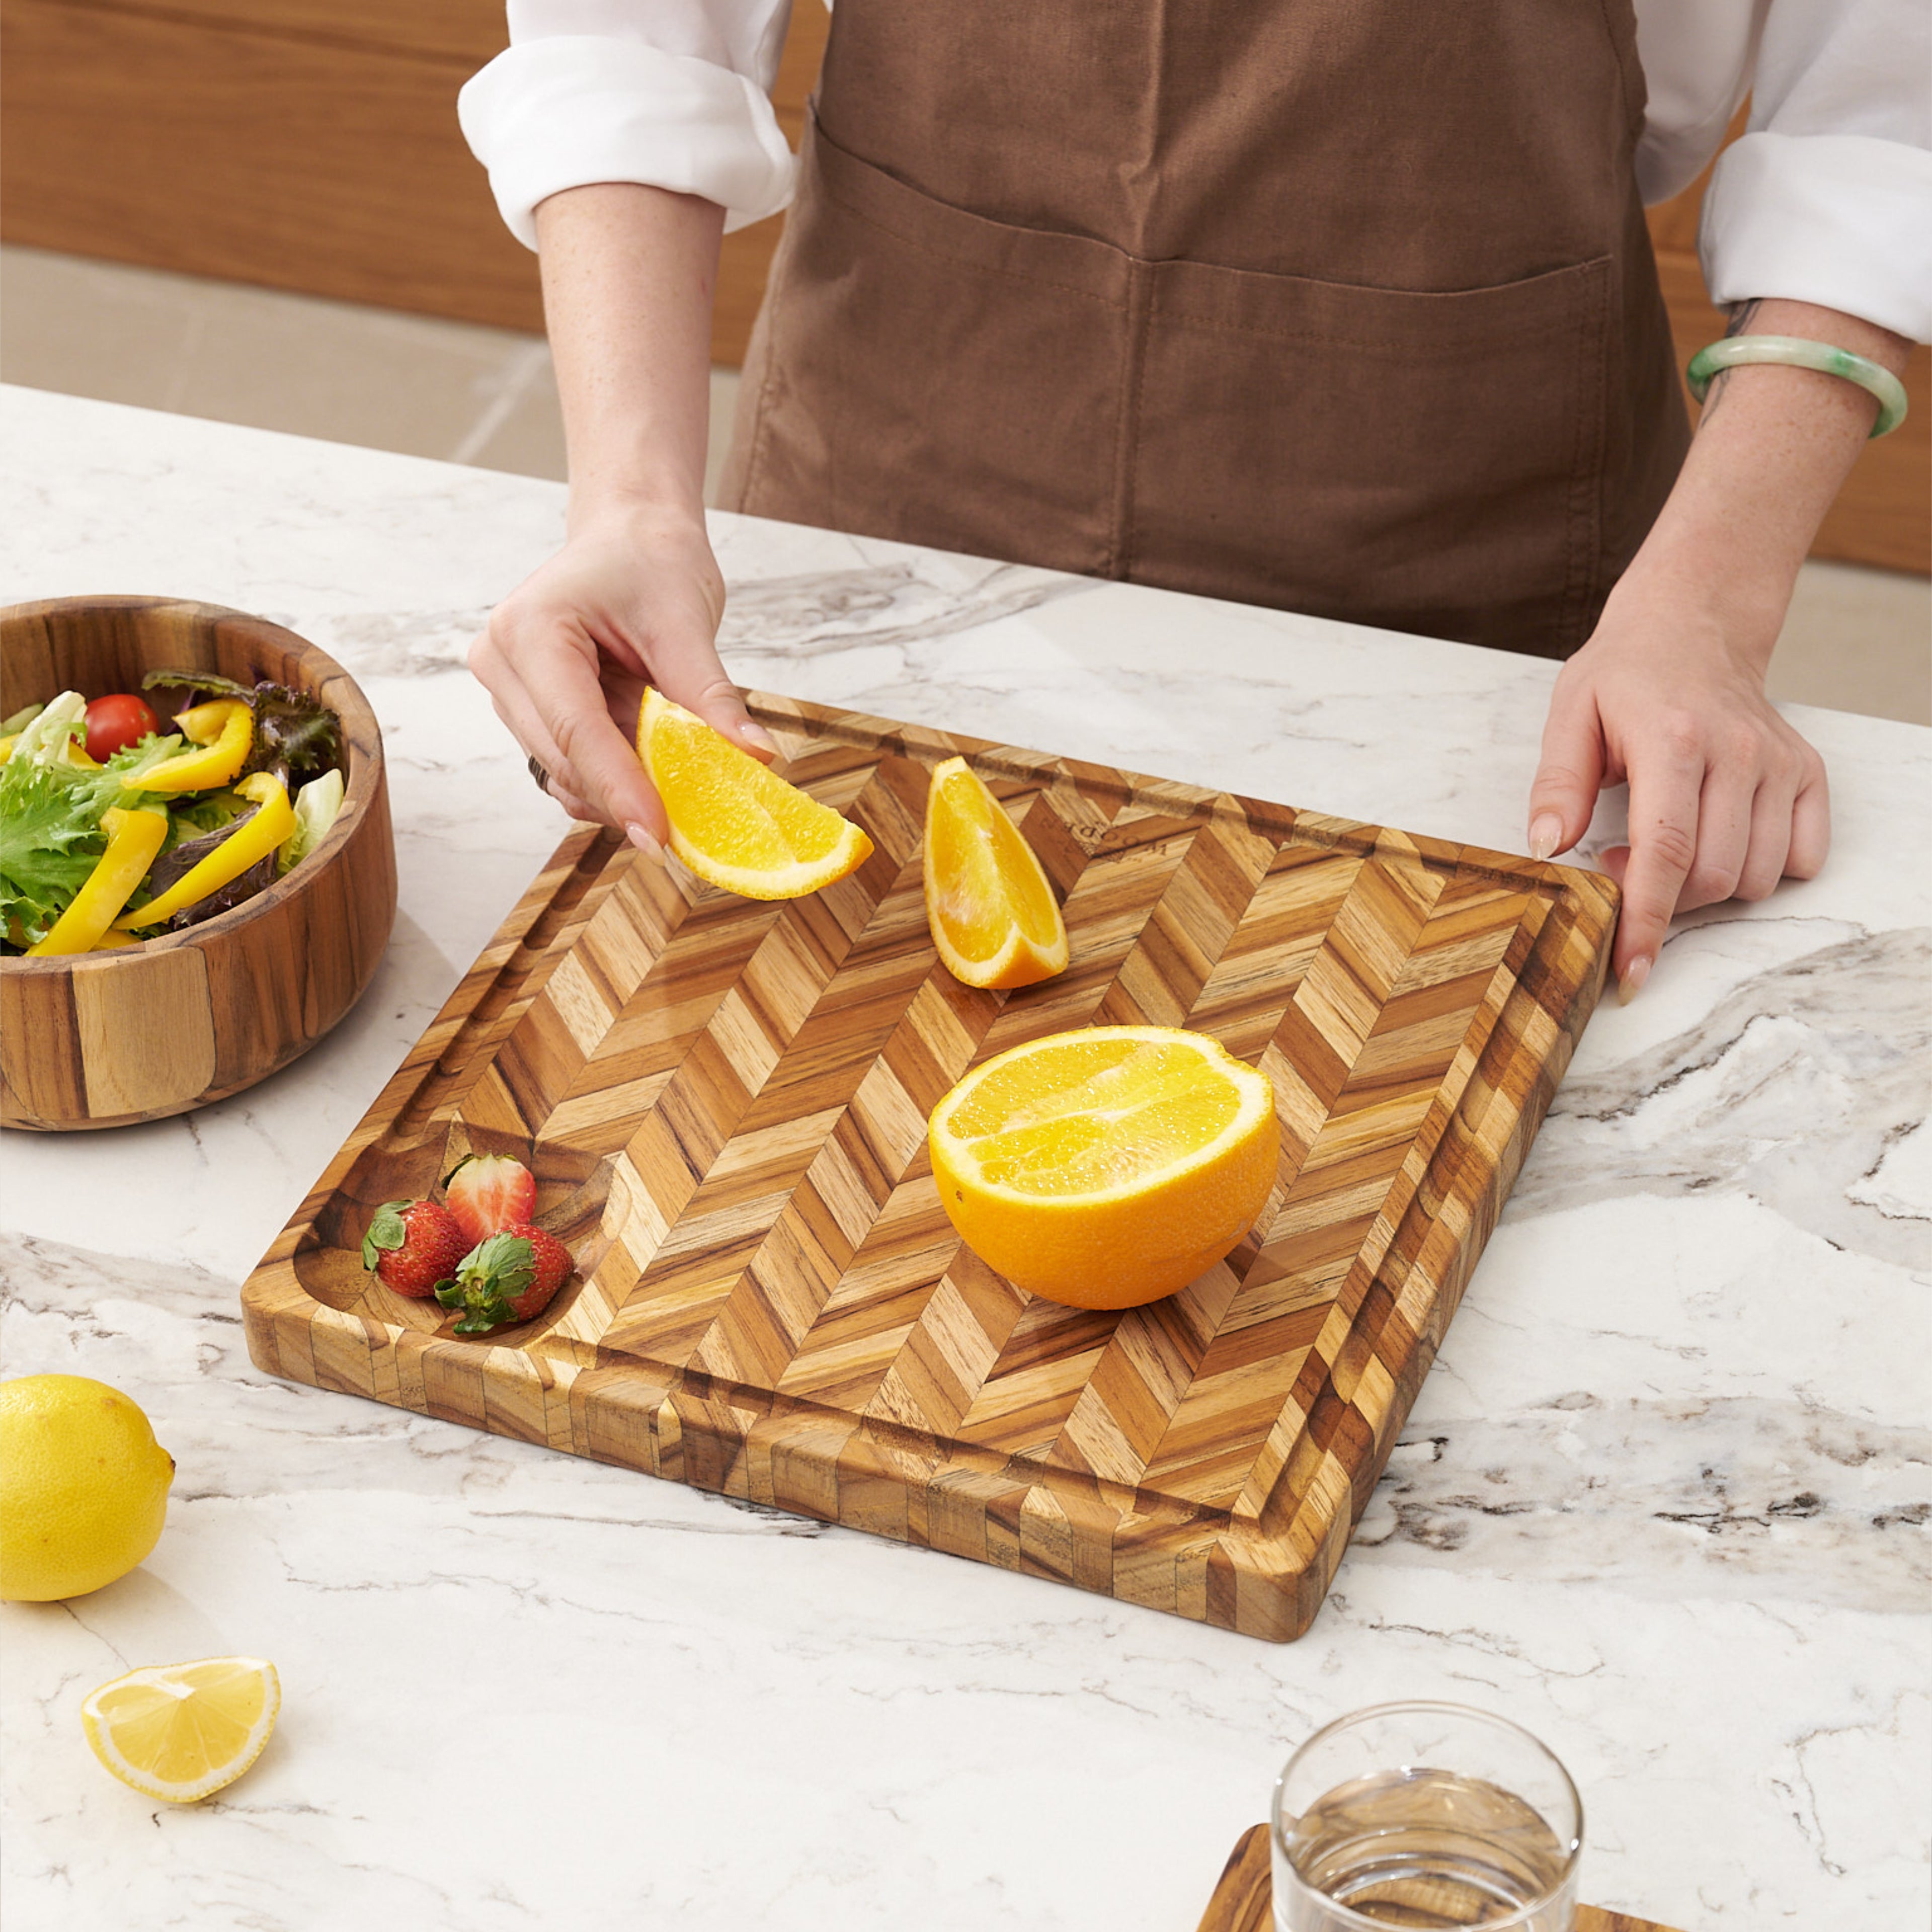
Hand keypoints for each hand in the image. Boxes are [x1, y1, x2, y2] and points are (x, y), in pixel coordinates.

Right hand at [469, 501, 773, 847]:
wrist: (629, 536)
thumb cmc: (650, 561)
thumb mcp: (687, 622)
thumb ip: (710, 696)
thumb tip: (753, 755)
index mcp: (531, 629)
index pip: (574, 729)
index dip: (618, 787)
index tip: (659, 835)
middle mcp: (502, 662)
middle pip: (563, 759)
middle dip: (624, 794)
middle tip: (688, 826)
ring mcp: (509, 690)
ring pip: (562, 772)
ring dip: (619, 787)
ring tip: (674, 781)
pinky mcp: (527, 711)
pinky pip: (568, 765)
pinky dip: (613, 778)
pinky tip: (651, 772)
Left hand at [1525, 570, 1827, 998]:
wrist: (1693, 623)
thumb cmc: (1626, 672)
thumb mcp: (1569, 714)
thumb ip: (1557, 785)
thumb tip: (1547, 848)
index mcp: (1675, 739)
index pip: (1665, 851)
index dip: (1646, 919)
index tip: (1630, 969)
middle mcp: (1739, 753)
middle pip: (1712, 877)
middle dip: (1662, 899)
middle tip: (1621, 862)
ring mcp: (1779, 764)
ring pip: (1756, 877)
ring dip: (1705, 887)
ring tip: (1664, 843)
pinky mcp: (1806, 772)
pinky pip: (1801, 858)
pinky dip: (1761, 869)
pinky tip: (1718, 839)